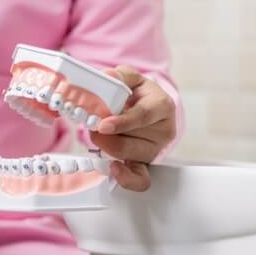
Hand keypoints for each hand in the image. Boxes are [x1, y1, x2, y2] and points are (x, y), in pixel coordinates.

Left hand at [88, 66, 176, 191]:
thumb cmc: (138, 93)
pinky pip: (140, 179)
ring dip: (105, 145)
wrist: (147, 107)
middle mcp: (163, 131)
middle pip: (129, 141)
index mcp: (162, 106)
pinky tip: (114, 169)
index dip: (122, 122)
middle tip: (91, 125)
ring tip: (100, 133)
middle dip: (104, 136)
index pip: (143, 116)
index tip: (103, 125)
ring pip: (126, 155)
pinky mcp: (146, 163)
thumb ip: (119, 75)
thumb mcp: (131, 77)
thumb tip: (106, 77)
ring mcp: (155, 149)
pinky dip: (126, 178)